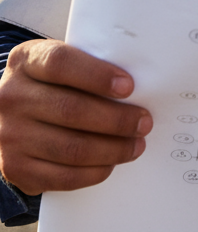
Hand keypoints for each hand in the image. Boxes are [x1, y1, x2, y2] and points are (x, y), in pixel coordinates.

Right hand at [0, 39, 151, 193]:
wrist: (8, 112)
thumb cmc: (50, 82)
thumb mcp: (61, 62)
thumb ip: (90, 65)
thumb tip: (140, 85)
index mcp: (26, 61)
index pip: (60, 64)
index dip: (97, 76)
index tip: (129, 87)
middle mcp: (11, 97)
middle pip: (71, 109)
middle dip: (117, 119)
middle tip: (144, 122)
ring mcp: (9, 135)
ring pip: (70, 147)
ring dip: (111, 149)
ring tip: (136, 145)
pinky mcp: (13, 167)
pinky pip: (60, 177)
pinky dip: (92, 172)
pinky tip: (110, 163)